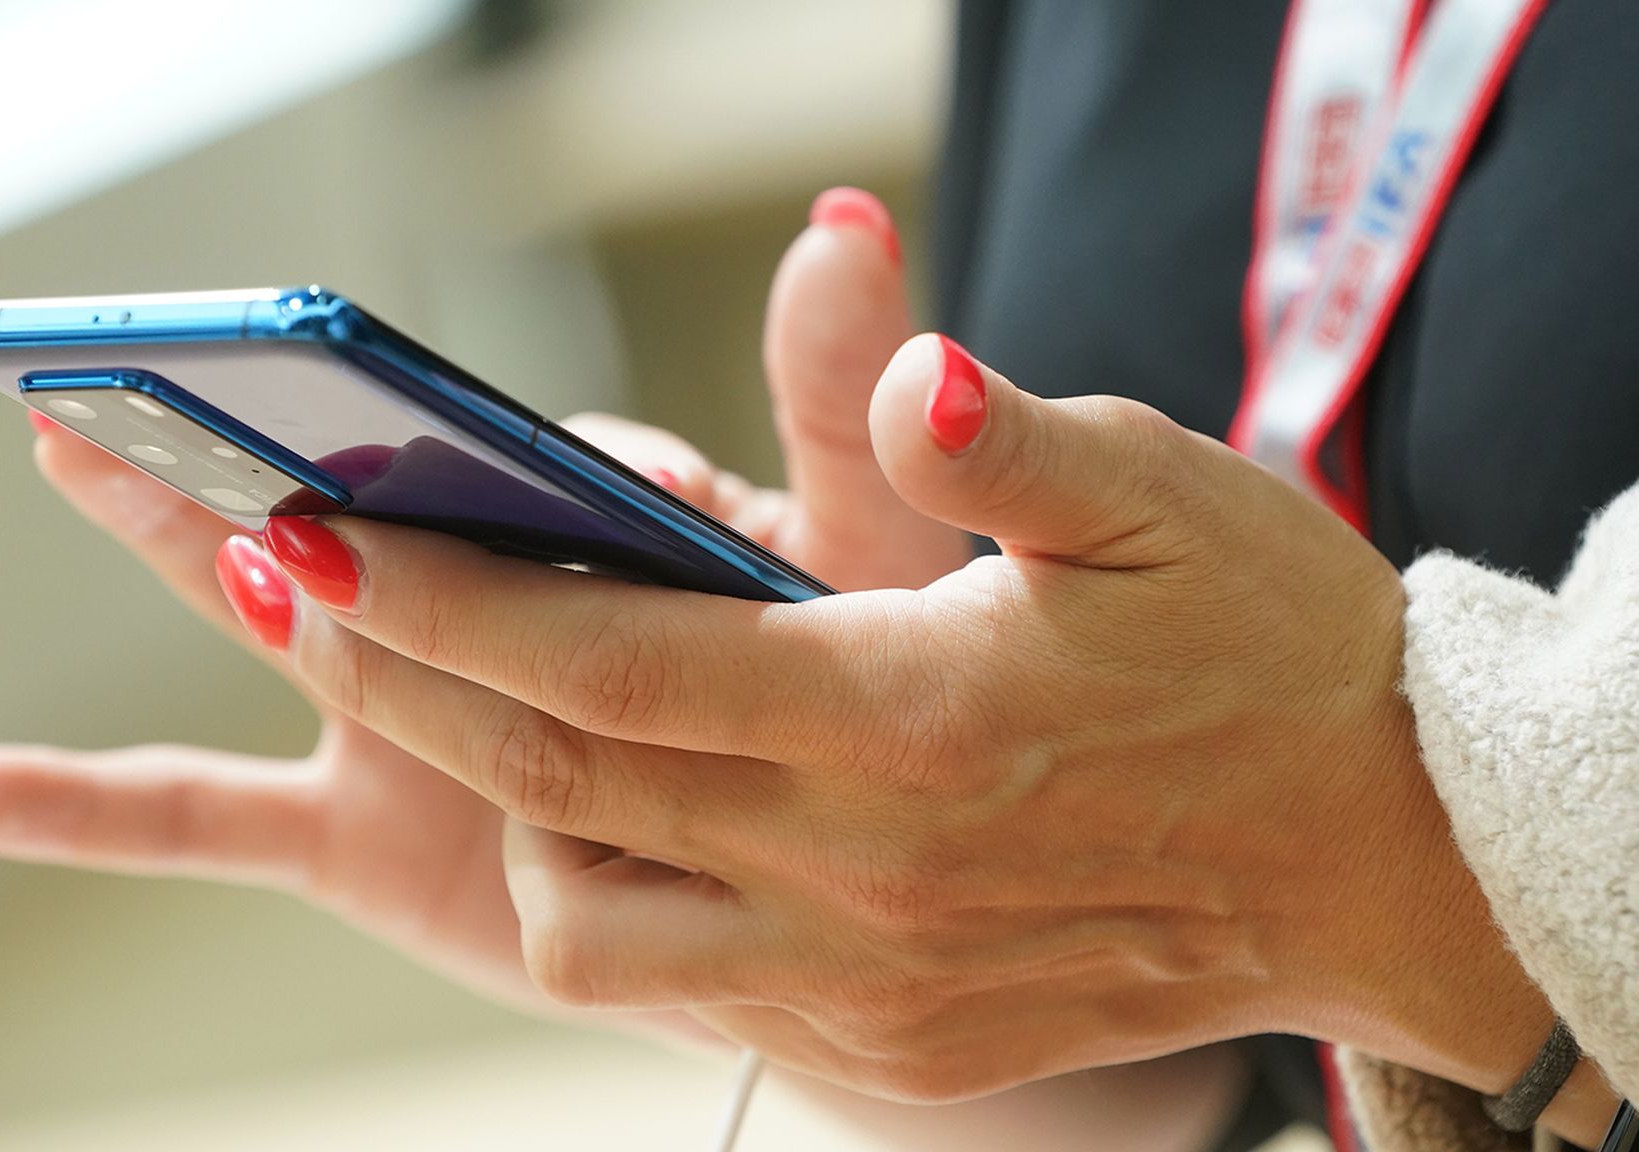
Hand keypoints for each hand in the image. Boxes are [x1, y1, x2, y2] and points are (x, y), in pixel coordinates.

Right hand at [0, 189, 956, 1036]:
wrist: (813, 901)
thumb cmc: (847, 715)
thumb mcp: (861, 561)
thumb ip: (834, 408)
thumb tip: (845, 221)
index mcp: (582, 526)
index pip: (542, 458)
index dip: (522, 454)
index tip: (515, 454)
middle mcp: (472, 601)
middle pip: (357, 500)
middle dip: (273, 429)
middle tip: (182, 351)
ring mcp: (401, 711)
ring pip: (267, 616)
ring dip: (166, 530)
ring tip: (67, 440)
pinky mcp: (357, 828)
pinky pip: (204, 816)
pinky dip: (85, 808)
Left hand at [239, 334, 1552, 1105]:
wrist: (1379, 856)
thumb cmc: (1272, 654)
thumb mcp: (1166, 497)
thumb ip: (1004, 442)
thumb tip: (901, 359)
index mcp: (909, 724)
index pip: (609, 661)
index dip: (443, 599)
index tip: (314, 536)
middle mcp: (866, 880)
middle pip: (556, 782)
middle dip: (395, 681)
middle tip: (283, 583)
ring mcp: (867, 991)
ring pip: (587, 923)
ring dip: (497, 803)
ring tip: (480, 700)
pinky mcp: (885, 1051)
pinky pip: (678, 986)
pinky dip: (606, 892)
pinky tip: (610, 805)